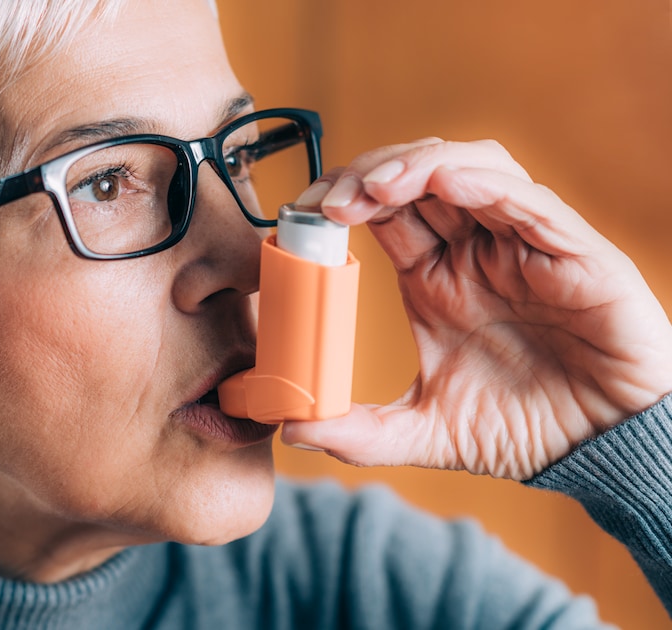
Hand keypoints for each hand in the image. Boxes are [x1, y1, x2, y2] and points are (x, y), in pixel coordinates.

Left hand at [279, 138, 671, 479]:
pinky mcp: (573, 252)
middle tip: (328, 201)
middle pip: (417, 176)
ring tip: (373, 189)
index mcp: (436, 276)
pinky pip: (528, 200)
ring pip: (470, 168)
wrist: (603, 453)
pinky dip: (482, 183)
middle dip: (368, 174)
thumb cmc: (523, 431)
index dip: (342, 200)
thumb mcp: (425, 433)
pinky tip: (443, 184)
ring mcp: (522, 244)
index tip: (301, 216)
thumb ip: (361, 433)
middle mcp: (476, 249)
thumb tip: (292, 429)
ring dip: (417, 166)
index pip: (382, 211)